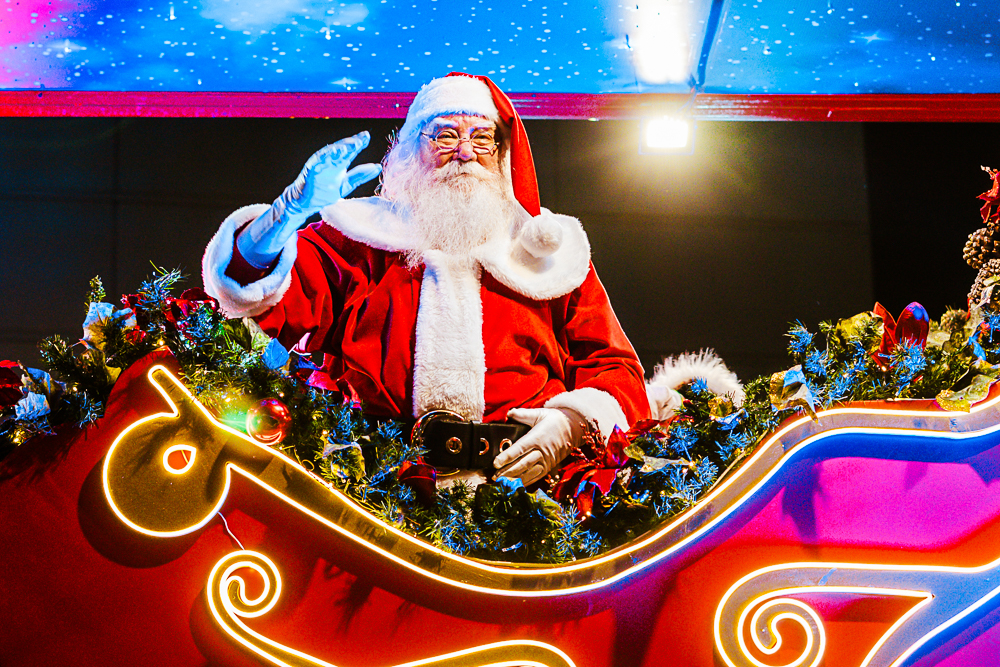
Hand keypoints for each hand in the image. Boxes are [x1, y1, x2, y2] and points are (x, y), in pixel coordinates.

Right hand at [237, 131, 381, 266]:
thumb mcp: (346, 184)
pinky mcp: (310, 171)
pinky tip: (332, 153)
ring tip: (349, 146)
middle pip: (341, 150)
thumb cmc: (324, 192)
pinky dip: (324, 158)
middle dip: (351, 144)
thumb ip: (360, 175)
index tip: (367, 137)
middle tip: (361, 138)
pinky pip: (317, 163)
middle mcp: (329, 162)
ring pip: (330, 154)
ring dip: (339, 149)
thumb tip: (378, 166)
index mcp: (338, 163)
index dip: (358, 143)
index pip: (350, 151)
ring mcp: (319, 165)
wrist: (305, 202)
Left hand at [494, 407, 584, 485]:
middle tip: (494, 477)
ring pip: (528, 472)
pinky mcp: (549, 467)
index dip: (507, 457)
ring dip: (514, 479)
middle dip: (507, 472)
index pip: (520, 449)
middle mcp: (542, 451)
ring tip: (501, 483)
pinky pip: (536, 477)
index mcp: (537, 437)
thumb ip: (522, 414)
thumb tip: (509, 413)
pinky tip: (515, 486)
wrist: (573, 428)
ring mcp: (546, 461)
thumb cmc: (553, 419)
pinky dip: (525, 482)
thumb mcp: (539, 413)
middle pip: (522, 464)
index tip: (495, 463)